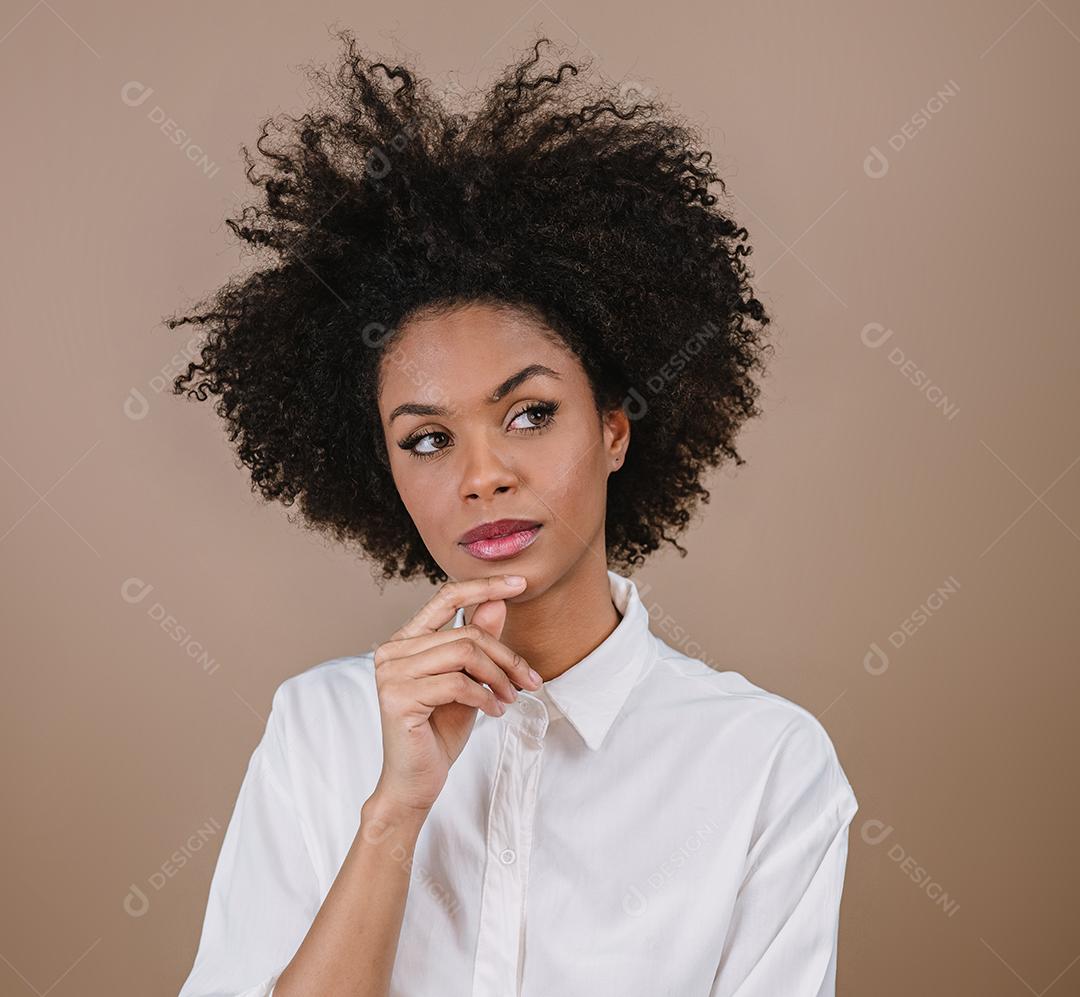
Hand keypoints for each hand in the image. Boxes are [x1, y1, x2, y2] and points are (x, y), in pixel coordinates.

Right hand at [368, 574, 541, 814]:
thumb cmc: (439, 731)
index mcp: (405, 641)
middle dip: (506, 656)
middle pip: (465, 633)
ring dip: (498, 677)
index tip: (520, 582)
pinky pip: (457, 683)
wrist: (415, 782)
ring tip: (510, 698)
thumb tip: (498, 602)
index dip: (484, 586)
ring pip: (464, 654)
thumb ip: (478, 641)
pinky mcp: (397, 697)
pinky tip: (494, 711)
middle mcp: (392, 651)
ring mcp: (391, 673)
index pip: (445, 597)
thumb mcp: (468, 681)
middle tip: (529, 681)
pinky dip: (485, 696)